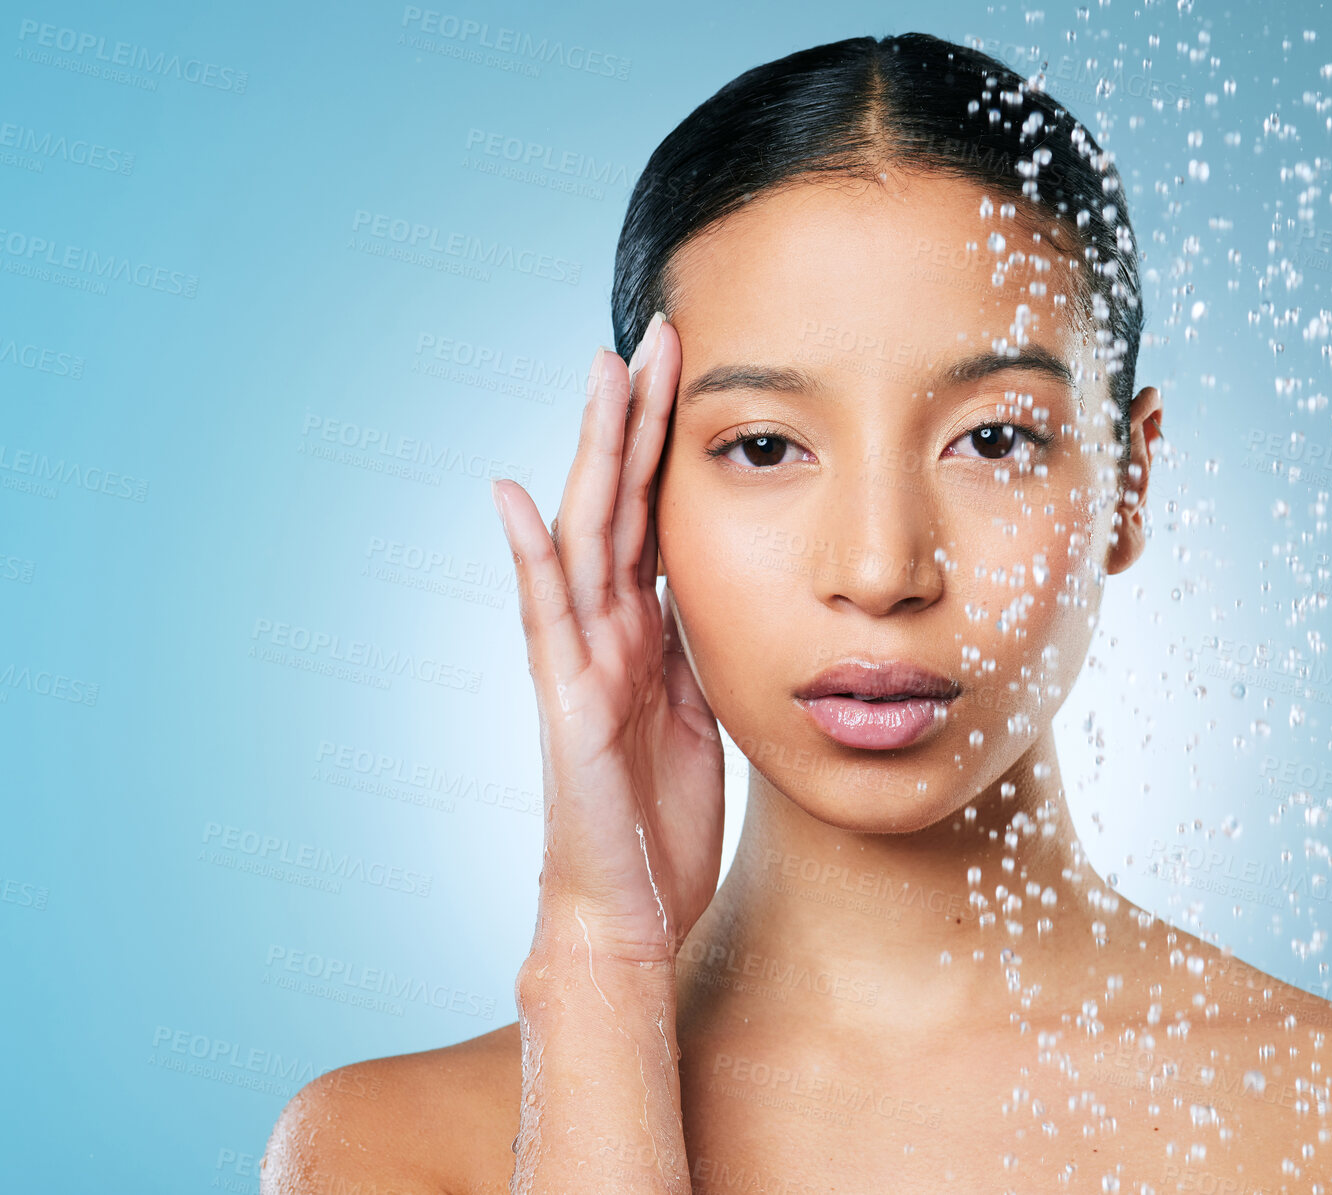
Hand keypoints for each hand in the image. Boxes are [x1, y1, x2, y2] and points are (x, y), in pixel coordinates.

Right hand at [491, 314, 723, 967]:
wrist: (629, 909)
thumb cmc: (662, 817)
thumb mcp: (701, 709)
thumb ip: (692, 643)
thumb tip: (715, 584)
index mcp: (644, 629)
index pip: (655, 514)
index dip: (668, 441)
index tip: (693, 367)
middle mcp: (605, 630)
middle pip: (621, 503)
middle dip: (638, 420)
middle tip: (657, 334)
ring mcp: (580, 661)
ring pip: (586, 537)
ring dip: (595, 456)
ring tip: (603, 376)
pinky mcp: (567, 703)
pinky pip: (545, 620)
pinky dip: (529, 557)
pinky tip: (515, 497)